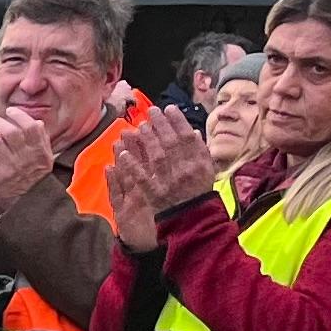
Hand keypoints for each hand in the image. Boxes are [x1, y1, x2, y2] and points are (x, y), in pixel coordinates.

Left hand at [0, 104, 56, 217]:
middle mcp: (26, 158)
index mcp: (39, 151)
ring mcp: (12, 167)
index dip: (19, 116)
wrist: (30, 206)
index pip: (31, 127)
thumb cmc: (36, 181)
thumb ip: (42, 141)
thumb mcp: (46, 161)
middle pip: (10, 132)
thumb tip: (37, 122)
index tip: (9, 111)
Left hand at [105, 113, 215, 248]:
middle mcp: (184, 172)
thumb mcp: (207, 172)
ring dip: (147, 141)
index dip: (177, 121)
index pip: (188, 138)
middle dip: (160, 125)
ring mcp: (168, 183)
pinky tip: (123, 154)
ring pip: (156, 157)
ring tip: (139, 127)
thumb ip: (200, 153)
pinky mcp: (153, 195)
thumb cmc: (199, 194)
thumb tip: (193, 132)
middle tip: (151, 112)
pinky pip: (141, 179)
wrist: (194, 222)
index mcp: (199, 165)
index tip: (169, 109)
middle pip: (171, 144)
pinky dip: (132, 166)